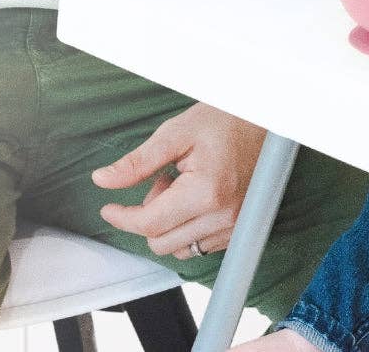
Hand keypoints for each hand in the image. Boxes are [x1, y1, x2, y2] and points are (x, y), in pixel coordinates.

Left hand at [92, 102, 266, 258]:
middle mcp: (223, 216)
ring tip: (180, 187)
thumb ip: (137, 162)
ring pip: (179, 249)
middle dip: (148, 216)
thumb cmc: (224, 120)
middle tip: (161, 181)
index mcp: (206, 192)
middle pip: (161, 243)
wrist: (265, 121)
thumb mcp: (176, 133)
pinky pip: (200, 246)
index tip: (109, 208)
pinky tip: (194, 198)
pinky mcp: (239, 229)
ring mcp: (234, 226)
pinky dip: (187, 228)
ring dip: (168, 224)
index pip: (150, 224)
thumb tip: (103, 180)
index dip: (122, 218)